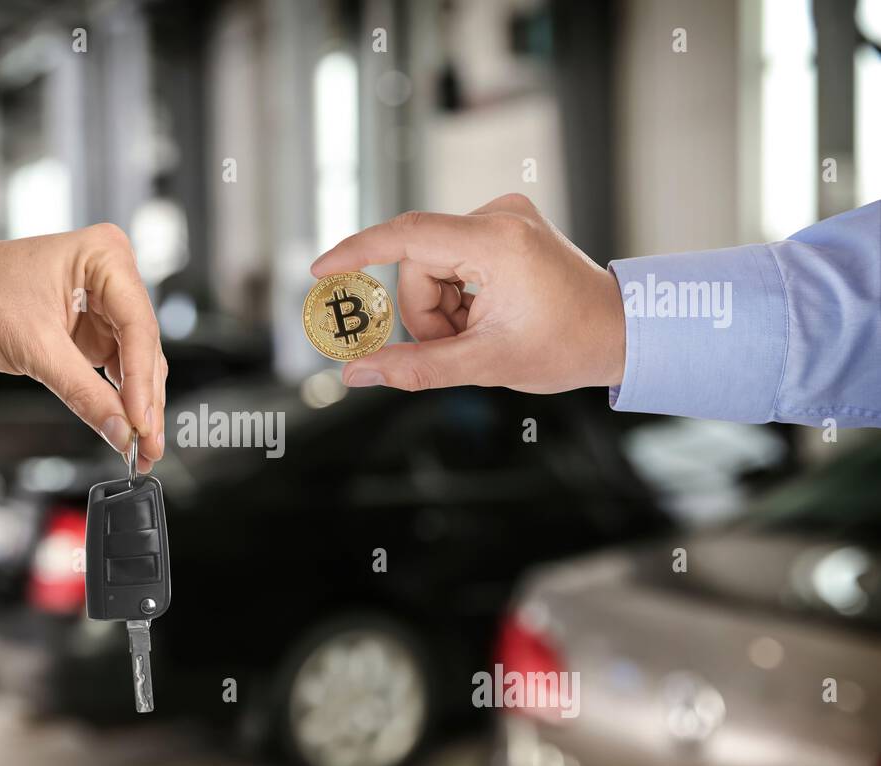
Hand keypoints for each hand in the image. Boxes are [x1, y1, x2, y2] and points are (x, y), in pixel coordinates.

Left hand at [0, 224, 165, 470]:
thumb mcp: (33, 347)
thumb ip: (83, 392)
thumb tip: (120, 431)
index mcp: (105, 256)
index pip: (138, 328)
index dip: (142, 382)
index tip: (141, 425)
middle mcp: (112, 276)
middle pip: (144, 348)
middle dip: (144, 402)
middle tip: (147, 446)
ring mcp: (105, 303)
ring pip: (136, 363)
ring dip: (136, 406)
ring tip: (141, 447)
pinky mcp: (92, 328)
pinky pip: (117, 368)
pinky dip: (119, 399)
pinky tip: (125, 427)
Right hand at [311, 193, 625, 393]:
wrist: (621, 332)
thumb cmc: (568, 347)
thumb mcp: (485, 364)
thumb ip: (414, 367)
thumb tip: (355, 372)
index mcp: (498, 242)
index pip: (407, 235)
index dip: (357, 252)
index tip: (321, 271)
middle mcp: (499, 217)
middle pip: (418, 265)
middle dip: (426, 313)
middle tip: (459, 346)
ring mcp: (503, 217)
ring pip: (431, 267)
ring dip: (442, 309)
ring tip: (480, 333)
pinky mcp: (503, 226)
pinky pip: (450, 261)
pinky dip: (457, 296)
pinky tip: (487, 315)